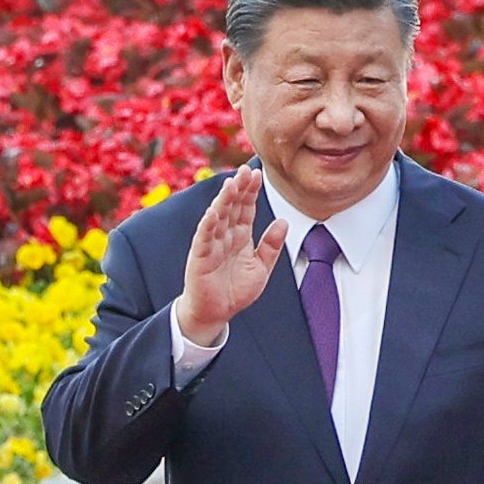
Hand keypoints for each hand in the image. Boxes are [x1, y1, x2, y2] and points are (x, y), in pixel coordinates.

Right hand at [177, 167, 287, 346]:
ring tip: (230, 185)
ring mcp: (211, 244)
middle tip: (245, 170)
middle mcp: (225, 236)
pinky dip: (208, 227)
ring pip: (218, 218)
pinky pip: (204, 239)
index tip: (257, 174)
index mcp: (241, 236)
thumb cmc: (236, 290)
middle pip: (232, 207)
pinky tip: (212, 213)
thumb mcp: (261, 268)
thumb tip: (283, 222)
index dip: (251, 192)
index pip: (246, 208)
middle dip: (239, 189)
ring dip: (224, 202)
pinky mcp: (200, 257)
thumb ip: (271, 246)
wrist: (216, 312)